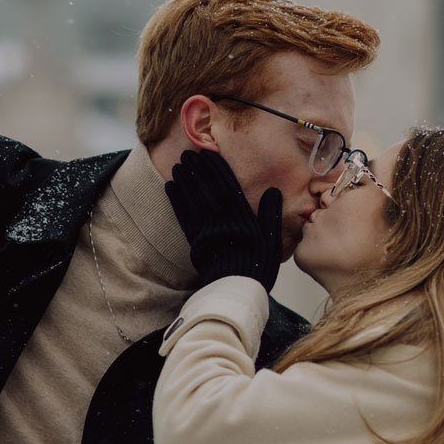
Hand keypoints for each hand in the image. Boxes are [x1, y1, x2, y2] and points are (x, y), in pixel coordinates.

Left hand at [164, 148, 284, 288]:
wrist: (236, 290)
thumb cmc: (258, 266)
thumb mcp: (271, 240)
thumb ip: (271, 215)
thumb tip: (273, 191)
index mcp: (241, 218)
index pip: (227, 186)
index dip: (217, 168)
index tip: (209, 152)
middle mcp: (221, 220)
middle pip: (207, 189)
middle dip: (197, 170)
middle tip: (188, 153)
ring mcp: (206, 230)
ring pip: (193, 200)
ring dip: (184, 180)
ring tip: (177, 164)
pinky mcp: (195, 241)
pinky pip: (183, 216)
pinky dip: (176, 200)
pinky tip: (170, 187)